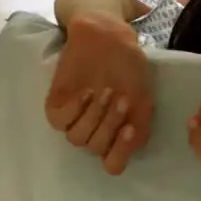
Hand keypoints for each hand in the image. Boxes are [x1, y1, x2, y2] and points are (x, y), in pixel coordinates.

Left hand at [44, 13, 153, 174]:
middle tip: (120, 97)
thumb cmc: (129, 65)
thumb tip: (132, 145)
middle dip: (110, 123)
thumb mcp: (143, 96)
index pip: (113, 165)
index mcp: (118, 135)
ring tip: (103, 91)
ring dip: (93, 116)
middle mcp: (96, 131)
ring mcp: (75, 119)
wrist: (107, 36)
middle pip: (96, 148)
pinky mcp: (56, 105)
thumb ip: (140, 125)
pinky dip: (73, 109)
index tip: (130, 128)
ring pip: (77, 138)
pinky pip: (59, 121)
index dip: (120, 151)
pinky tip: (85, 91)